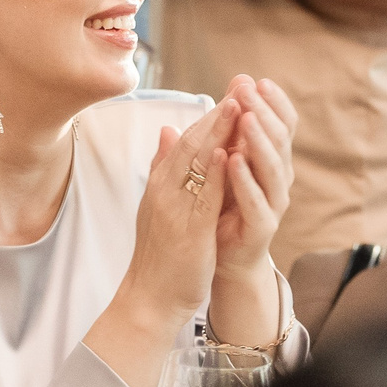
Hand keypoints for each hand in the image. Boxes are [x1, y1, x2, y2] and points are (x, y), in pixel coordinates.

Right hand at [82, 97, 240, 386]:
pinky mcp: (187, 231)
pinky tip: (230, 154)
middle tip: (238, 88)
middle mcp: (164, 191)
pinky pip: (203, 198)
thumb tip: (166, 131)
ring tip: (238, 106)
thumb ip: (162, 168)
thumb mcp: (158, 205)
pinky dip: (217, 174)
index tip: (230, 95)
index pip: (184, 141)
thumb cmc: (158, 255)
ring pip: (196, 165)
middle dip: (216, 115)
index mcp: (160, 185)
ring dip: (218, 134)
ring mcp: (174, 210)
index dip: (208, 117)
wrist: (147, 298)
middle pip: (190, 144)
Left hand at [212, 75, 294, 280]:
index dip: (272, 102)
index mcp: (270, 159)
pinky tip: (233, 161)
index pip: (281, 124)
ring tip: (246, 118)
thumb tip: (235, 82)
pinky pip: (256, 201)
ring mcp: (273, 203)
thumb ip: (228, 126)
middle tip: (248, 90)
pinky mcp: (262, 227)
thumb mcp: (224, 159)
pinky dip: (245, 180)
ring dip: (259, 141)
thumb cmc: (224, 203)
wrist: (222, 256)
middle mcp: (278, 178)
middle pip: (278, 140)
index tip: (257, 81)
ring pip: (272, 168)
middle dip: (263, 112)